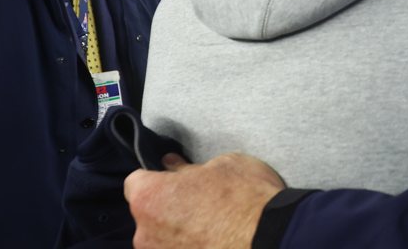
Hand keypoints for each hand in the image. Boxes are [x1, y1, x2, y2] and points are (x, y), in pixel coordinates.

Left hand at [125, 152, 284, 248]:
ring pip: (162, 240)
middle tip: (199, 203)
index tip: (174, 180)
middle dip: (167, 208)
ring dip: (178, 233)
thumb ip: (189, 168)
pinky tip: (215, 242)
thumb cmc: (247, 197)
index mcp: (150, 197)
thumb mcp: (224, 165)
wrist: (272, 237)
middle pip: (147, 215)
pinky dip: (191, 247)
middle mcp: (145, 232)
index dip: (156, 179)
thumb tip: (174, 167)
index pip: (135, 182)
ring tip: (212, 228)